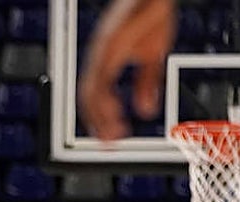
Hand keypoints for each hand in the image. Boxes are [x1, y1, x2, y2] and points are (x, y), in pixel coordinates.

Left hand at [77, 0, 175, 141]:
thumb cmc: (152, 17)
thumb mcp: (152, 57)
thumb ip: (146, 83)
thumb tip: (145, 111)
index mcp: (104, 63)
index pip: (93, 97)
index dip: (98, 118)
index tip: (109, 137)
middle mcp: (97, 59)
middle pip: (87, 99)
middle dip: (96, 124)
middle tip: (108, 145)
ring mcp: (100, 52)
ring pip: (90, 92)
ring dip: (99, 117)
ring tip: (111, 136)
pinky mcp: (109, 46)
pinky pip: (100, 78)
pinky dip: (103, 99)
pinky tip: (113, 112)